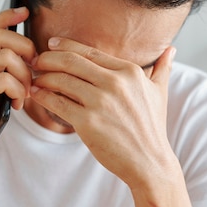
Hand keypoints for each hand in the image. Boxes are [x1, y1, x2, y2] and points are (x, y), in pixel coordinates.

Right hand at [0, 7, 36, 168]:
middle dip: (26, 49)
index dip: (8, 16)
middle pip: (1, 36)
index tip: (26, 12)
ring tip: (25, 93)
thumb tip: (21, 48)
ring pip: (8, 56)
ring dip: (25, 75)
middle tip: (35, 69)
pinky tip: (18, 104)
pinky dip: (19, 91)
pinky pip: (7, 79)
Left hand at [30, 37, 177, 189]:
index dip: (67, 46)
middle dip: (48, 58)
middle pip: (71, 61)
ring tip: (35, 79)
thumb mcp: (159, 92)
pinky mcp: (87, 122)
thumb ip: (163, 68)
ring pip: (61, 80)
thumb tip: (172, 49)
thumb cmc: (152, 127)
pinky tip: (37, 95)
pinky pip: (57, 102)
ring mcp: (100, 102)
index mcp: (130, 72)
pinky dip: (43, 96)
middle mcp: (115, 82)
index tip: (53, 44)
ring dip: (43, 77)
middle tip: (36, 60)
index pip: (90, 52)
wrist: (150, 161)